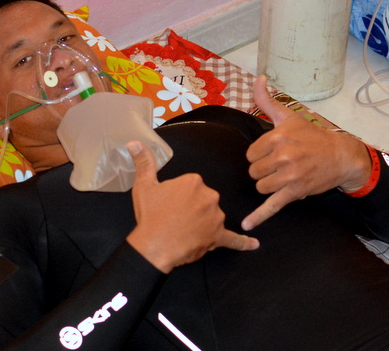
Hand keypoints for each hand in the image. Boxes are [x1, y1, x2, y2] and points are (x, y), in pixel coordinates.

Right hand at [126, 141, 258, 273]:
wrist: (154, 246)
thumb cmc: (150, 215)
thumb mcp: (144, 185)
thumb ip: (144, 162)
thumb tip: (134, 142)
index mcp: (194, 181)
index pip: (193, 186)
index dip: (181, 197)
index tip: (170, 205)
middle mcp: (210, 195)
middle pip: (205, 201)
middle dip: (193, 210)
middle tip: (175, 219)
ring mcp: (216, 217)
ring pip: (213, 218)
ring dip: (203, 225)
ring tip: (183, 232)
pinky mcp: (218, 236)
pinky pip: (233, 239)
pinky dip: (243, 242)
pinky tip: (254, 244)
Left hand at [241, 76, 370, 230]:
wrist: (340, 156)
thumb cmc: (311, 136)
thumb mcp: (289, 117)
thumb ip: (267, 100)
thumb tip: (258, 78)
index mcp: (278, 136)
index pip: (250, 154)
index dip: (259, 156)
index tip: (273, 154)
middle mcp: (284, 155)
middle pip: (253, 172)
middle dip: (263, 171)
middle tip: (280, 166)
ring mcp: (290, 175)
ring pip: (260, 187)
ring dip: (268, 185)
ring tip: (283, 177)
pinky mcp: (295, 192)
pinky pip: (272, 205)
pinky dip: (258, 217)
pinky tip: (246, 227)